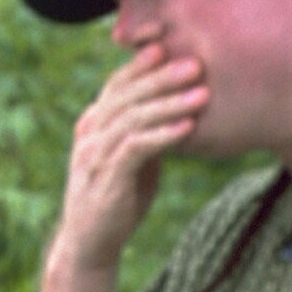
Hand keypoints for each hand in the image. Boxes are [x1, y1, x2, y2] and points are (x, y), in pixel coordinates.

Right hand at [51, 44, 205, 273]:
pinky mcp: (108, 178)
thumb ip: (146, 135)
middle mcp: (90, 133)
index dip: (141, 66)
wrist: (92, 243)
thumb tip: (175, 115)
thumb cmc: (118, 200)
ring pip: (133, 118)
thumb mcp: (134, 161)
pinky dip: (163, 135)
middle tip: (196, 65)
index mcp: (94, 124)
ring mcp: (96, 154)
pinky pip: (136, 148)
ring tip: (202, 94)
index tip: (169, 48)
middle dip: (163, 78)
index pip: (117, 86)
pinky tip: (187, 128)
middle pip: (127, 96)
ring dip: (170, 104)